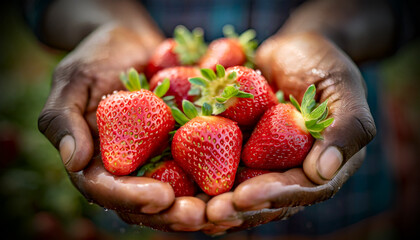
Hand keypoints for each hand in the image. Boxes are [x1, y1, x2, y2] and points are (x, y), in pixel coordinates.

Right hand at [38, 24, 202, 229]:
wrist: (132, 44)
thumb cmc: (97, 58)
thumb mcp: (73, 80)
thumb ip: (63, 119)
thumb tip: (73, 160)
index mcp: (95, 161)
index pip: (107, 190)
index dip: (132, 198)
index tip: (161, 198)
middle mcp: (127, 168)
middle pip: (145, 203)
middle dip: (172, 213)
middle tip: (200, 215)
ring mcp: (156, 160)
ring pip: (176, 193)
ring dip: (199, 205)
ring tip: (222, 209)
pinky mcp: (180, 148)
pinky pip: (198, 166)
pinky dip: (216, 177)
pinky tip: (237, 184)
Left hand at [205, 32, 375, 232]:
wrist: (290, 50)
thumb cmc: (322, 64)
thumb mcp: (342, 86)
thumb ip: (345, 127)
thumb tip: (323, 172)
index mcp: (323, 164)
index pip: (300, 189)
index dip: (272, 195)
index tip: (244, 196)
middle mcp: (292, 170)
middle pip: (267, 200)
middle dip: (239, 209)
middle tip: (211, 214)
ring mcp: (265, 163)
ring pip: (241, 191)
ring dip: (216, 204)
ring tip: (191, 211)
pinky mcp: (241, 151)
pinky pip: (221, 168)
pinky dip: (202, 178)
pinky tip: (181, 189)